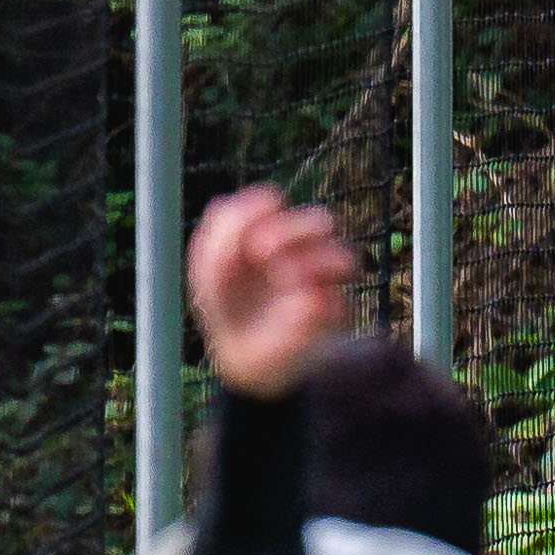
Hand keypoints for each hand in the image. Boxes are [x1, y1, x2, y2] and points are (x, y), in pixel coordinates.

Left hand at [191, 183, 353, 396]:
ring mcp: (322, 282)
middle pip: (323, 220)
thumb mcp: (208, 266)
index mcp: (271, 233)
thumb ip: (226, 227)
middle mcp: (303, 252)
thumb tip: (268, 198)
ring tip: (284, 278)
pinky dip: (318, 304)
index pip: (275, 202)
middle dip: (292, 230)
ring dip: (316, 263)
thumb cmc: (224, 304)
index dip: (261, 210)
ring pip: (347, 256)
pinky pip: (339, 303)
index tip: (239, 233)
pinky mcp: (332, 316)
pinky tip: (291, 311)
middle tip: (259, 250)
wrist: (238, 355)